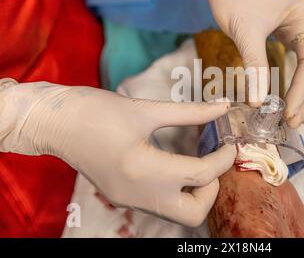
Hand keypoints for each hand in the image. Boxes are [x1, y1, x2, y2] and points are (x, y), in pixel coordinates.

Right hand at [0, 81, 235, 226]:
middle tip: (212, 158)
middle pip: (194, 213)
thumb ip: (190, 112)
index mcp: (143, 168)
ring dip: (196, 191)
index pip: (201, 175)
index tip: (231, 141)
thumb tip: (222, 109)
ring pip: (178, 213)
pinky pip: (162, 204)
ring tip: (198, 160)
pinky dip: (178, 190)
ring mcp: (129, 200)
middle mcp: (137, 193)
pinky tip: (178, 165)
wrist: (54, 123)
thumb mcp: (145, 109)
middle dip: (212, 187)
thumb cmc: (95, 110)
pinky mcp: (124, 198)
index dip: (223, 158)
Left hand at [186, 0, 303, 126]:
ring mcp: (296, 28)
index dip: (301, 90)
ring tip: (296, 120)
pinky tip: (288, 100)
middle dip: (302, 96)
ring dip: (299, 93)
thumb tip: (258, 103)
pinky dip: (289, 82)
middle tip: (294, 124)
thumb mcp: (246, 34)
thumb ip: (255, 67)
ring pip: (303, 68)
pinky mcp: (283, 33)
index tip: (290, 113)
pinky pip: (291, 62)